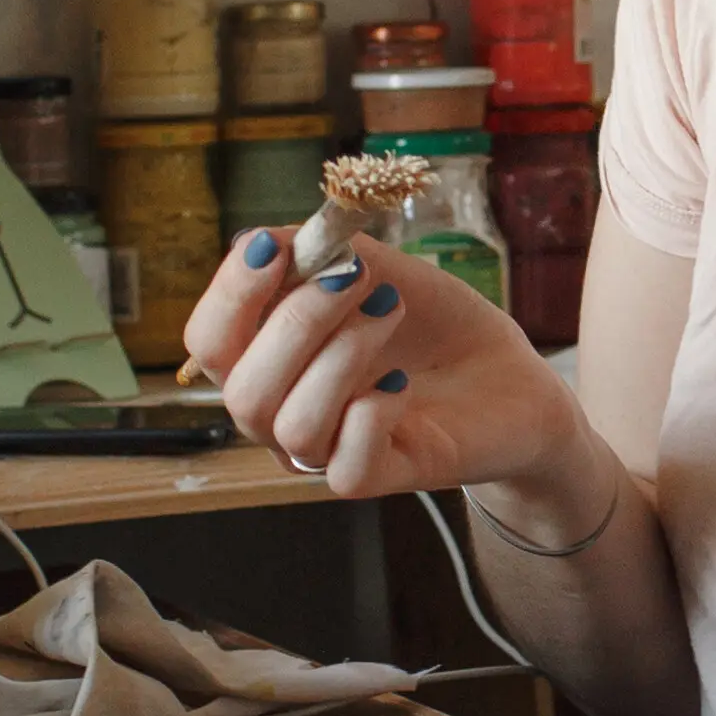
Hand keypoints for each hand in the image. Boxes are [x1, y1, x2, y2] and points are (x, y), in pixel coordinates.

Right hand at [181, 229, 579, 499]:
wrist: (507, 375)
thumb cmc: (427, 323)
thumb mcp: (376, 268)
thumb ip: (321, 251)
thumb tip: (268, 238)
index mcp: (265, 358)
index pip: (208, 341)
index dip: (230, 293)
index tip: (273, 245)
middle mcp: (281, 413)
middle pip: (241, 390)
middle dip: (296, 321)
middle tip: (356, 277)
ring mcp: (326, 451)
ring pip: (292, 426)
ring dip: (343, 355)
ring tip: (390, 312)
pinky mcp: (378, 477)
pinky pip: (347, 468)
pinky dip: (372, 413)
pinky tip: (402, 380)